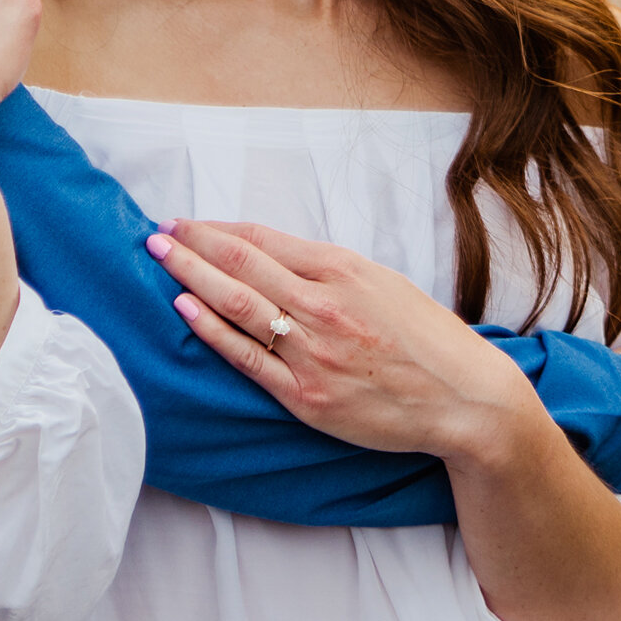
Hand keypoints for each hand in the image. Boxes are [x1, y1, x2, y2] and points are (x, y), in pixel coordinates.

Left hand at [145, 218, 530, 461]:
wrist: (464, 400)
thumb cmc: (424, 338)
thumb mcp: (381, 281)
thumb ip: (327, 268)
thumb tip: (272, 253)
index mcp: (343, 271)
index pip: (263, 240)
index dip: (218, 229)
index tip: (188, 221)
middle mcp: (324, 306)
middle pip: (242, 265)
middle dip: (192, 245)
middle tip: (156, 232)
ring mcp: (312, 352)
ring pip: (237, 305)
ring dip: (191, 278)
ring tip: (161, 259)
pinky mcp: (307, 396)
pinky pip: (245, 358)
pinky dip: (210, 330)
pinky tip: (185, 309)